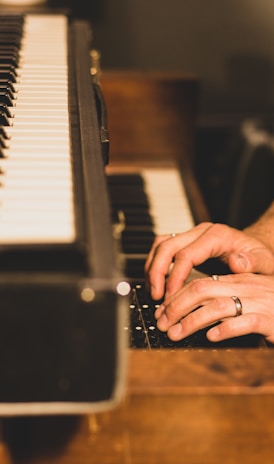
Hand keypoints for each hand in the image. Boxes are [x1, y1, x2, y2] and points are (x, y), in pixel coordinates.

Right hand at [145, 222, 273, 299]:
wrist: (257, 249)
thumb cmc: (259, 258)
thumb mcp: (265, 262)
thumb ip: (253, 263)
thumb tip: (236, 262)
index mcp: (217, 235)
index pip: (186, 254)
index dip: (175, 276)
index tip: (170, 296)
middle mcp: (200, 232)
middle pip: (166, 245)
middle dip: (156, 272)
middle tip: (156, 296)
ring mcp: (191, 235)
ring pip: (160, 245)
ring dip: (152, 268)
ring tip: (153, 293)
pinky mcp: (185, 242)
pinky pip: (162, 249)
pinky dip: (155, 265)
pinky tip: (157, 285)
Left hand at [154, 273, 273, 344]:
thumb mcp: (248, 299)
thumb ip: (225, 300)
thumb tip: (193, 310)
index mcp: (239, 280)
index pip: (200, 282)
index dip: (177, 298)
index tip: (162, 312)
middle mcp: (247, 287)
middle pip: (202, 289)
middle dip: (176, 307)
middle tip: (162, 323)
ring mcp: (260, 302)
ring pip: (217, 306)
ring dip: (191, 320)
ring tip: (176, 333)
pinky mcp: (271, 319)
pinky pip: (244, 321)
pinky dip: (225, 329)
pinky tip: (212, 338)